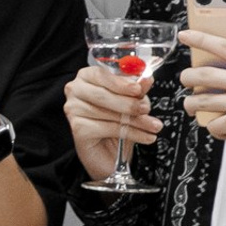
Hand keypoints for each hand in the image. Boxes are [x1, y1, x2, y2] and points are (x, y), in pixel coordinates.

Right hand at [64, 57, 158, 182]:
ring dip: (135, 121)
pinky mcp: (77, 128)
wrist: (110, 152)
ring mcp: (73, 109)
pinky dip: (131, 133)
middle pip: (102, 94)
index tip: (138, 89)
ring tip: (152, 126)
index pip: (100, 74)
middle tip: (146, 109)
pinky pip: (107, 128)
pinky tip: (145, 136)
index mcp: (87, 78)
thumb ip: (137, 90)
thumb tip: (147, 79)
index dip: (120, 82)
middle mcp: (75, 90)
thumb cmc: (118, 122)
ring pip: (107, 112)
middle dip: (129, 103)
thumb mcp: (132, 102)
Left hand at [178, 25, 225, 172]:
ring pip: (199, 99)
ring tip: (195, 106)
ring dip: (191, 104)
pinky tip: (224, 129)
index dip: (200, 38)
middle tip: (186, 81)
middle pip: (202, 73)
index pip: (224, 46)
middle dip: (186, 77)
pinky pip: (211, 123)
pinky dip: (214, 128)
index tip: (186, 35)